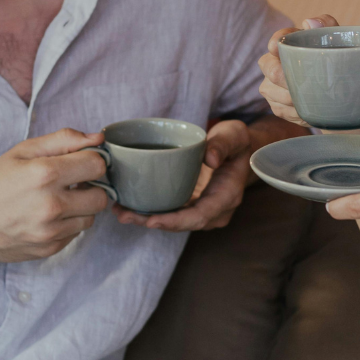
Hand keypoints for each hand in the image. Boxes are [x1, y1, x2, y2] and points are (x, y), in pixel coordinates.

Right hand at [0, 129, 109, 261]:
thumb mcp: (23, 151)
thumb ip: (64, 140)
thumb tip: (97, 138)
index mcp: (45, 174)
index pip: (97, 165)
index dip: (92, 161)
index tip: (80, 163)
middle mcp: (51, 205)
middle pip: (102, 196)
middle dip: (92, 187)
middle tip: (73, 183)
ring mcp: (50, 231)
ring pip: (91, 218)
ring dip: (81, 207)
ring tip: (58, 200)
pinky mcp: (49, 249)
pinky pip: (75, 234)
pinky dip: (68, 224)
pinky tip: (48, 217)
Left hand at [114, 119, 253, 231]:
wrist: (239, 150)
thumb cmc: (236, 141)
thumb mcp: (234, 135)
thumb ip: (222, 145)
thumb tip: (210, 159)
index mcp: (228, 195)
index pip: (201, 216)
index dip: (176, 221)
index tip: (152, 220)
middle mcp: (216, 210)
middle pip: (183, 224)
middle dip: (152, 222)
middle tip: (124, 215)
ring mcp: (204, 210)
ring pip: (175, 222)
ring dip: (147, 219)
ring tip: (120, 212)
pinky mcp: (193, 205)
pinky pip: (173, 214)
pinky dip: (152, 212)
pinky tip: (130, 206)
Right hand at [257, 14, 338, 126]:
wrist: (340, 93)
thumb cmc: (334, 60)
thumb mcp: (336, 41)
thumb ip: (327, 24)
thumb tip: (309, 22)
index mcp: (288, 44)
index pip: (277, 39)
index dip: (275, 42)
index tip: (276, 47)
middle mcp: (273, 63)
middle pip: (270, 69)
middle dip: (285, 77)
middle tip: (305, 82)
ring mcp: (272, 86)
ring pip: (274, 92)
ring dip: (294, 97)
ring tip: (313, 98)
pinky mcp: (277, 106)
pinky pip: (282, 110)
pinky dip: (297, 111)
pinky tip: (309, 109)